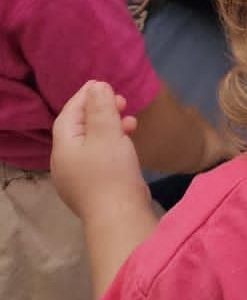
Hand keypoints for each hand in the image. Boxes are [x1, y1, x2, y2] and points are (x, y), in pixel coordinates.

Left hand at [51, 82, 148, 219]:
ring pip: (92, 142)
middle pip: (80, 128)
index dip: (85, 96)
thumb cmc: (111, 171)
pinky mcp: (94, 186)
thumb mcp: (107, 133)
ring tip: (131, 121)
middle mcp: (65, 162)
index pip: (69, 114)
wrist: (119, 216)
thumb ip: (100, 108)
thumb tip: (96, 87)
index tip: (103, 83)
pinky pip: (100, 157)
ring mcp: (78, 177)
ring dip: (111, 127)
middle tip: (122, 101)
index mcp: (63, 148)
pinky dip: (113, 144)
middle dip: (101, 111)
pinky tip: (129, 144)